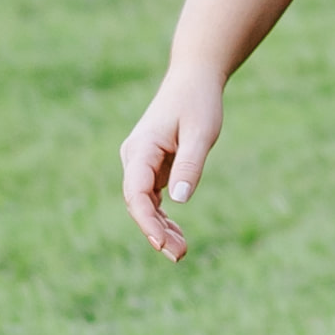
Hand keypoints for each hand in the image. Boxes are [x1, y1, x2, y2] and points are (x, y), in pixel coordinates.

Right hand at [117, 59, 228, 258]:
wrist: (194, 79)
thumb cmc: (199, 102)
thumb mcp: (201, 133)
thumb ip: (190, 165)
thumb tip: (179, 200)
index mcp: (141, 149)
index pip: (136, 193)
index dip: (147, 221)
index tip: (161, 244)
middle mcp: (134, 158)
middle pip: (137, 204)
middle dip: (155, 232)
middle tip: (180, 255)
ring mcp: (141, 163)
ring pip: (144, 204)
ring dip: (159, 229)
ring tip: (181, 251)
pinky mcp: (151, 167)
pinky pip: (152, 198)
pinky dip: (163, 217)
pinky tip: (177, 235)